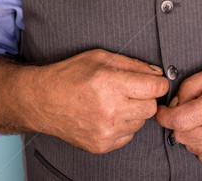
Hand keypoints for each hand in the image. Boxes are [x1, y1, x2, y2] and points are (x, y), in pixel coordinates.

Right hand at [25, 49, 168, 152]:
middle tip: (132, 90)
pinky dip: (124, 125)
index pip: (155, 88)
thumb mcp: (102, 57)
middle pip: (151, 107)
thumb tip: (157, 73)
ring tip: (117, 102)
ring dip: (135, 112)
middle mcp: (110, 110)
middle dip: (147, 97)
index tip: (155, 82)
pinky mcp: (101, 145)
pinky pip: (128, 135)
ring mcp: (106, 130)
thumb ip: (134, 64)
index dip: (159, 83)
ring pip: (141, 122)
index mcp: (111, 84)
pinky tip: (110, 115)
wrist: (42, 100)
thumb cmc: (71, 75)